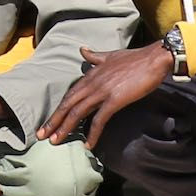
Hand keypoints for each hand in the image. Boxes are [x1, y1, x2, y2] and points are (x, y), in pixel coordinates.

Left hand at [38, 44, 172, 146]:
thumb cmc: (136, 58)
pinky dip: (92, 133)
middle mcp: (93, 83)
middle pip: (68, 104)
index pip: (70, 94)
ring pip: (78, 112)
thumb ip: (95, 56)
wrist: (155, 58)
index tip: (48, 122)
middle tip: (41, 136)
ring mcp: (102, 91)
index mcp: (91, 74)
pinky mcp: (114, 100)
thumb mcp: (111, 55)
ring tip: (55, 141)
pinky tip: (88, 145)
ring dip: (65, 128)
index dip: (58, 108)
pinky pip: (99, 120)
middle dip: (54, 121)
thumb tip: (82, 50)